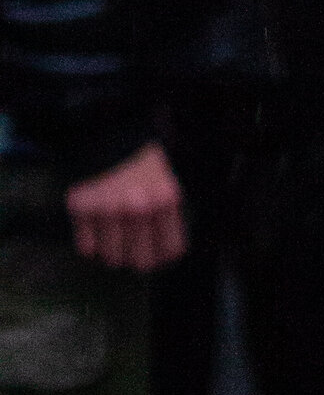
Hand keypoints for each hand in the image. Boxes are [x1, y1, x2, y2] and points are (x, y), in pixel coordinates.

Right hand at [63, 140, 185, 272]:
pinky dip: (91, 241)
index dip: (163, 254)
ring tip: (113, 228)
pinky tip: (96, 222)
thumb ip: (167, 218)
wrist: (104, 131)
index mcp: (165, 199)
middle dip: (138, 254)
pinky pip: (87, 249)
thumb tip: (163, 256)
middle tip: (132, 242)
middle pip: (140, 262)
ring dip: (113, 248)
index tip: (156, 250)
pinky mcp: (81, 209)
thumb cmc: (140, 163)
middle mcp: (138, 208)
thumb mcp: (165, 183)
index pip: (170, 251)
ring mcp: (108, 210)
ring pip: (112, 258)